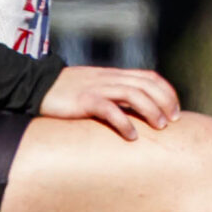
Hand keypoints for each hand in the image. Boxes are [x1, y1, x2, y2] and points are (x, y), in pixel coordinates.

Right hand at [38, 65, 179, 138]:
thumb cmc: (67, 93)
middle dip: (164, 102)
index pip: (149, 77)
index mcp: (114, 75)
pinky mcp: (83, 101)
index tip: (176, 110)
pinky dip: (123, 122)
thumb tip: (135, 113)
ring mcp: (96, 88)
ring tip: (160, 127)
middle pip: (146, 84)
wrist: (35, 86)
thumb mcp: (96, 89)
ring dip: (150, 110)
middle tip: (173, 122)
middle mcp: (109, 78)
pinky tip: (132, 136)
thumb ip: (114, 95)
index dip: (167, 91)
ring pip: (132, 93)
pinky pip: (108, 109)